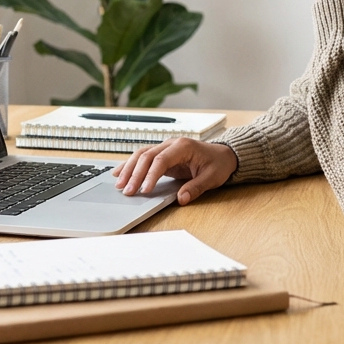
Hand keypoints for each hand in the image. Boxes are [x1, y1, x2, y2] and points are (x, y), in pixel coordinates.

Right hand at [111, 138, 238, 204]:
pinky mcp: (162, 154)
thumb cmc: (218, 164)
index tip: (144, 190)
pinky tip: (119, 173)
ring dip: (128, 169)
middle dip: (134, 174)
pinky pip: (143, 157)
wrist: (224, 154)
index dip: (150, 175)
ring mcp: (166, 147)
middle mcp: (171, 144)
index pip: (161, 160)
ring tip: (119, 184)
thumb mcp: (212, 177)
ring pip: (141, 155)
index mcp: (183, 146)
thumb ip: (196, 188)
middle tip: (127, 191)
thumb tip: (181, 199)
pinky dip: (130, 165)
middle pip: (147, 156)